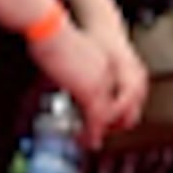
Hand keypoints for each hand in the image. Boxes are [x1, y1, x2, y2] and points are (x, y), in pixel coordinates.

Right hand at [39, 12, 144, 145]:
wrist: (52, 30)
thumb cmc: (53, 39)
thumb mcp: (69, 58)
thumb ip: (71, 73)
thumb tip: (61, 82)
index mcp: (105, 64)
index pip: (117, 92)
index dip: (111, 109)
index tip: (100, 121)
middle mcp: (109, 74)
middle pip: (120, 106)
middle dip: (111, 124)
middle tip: (96, 136)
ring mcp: (102, 83)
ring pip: (109, 115)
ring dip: (99, 132)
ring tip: (90, 142)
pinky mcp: (90, 90)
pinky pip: (97, 118)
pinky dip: (92, 132)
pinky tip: (87, 140)